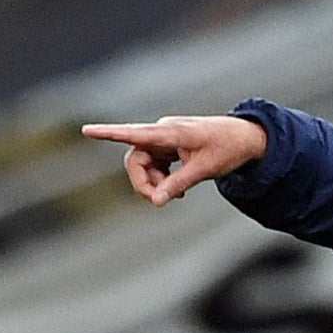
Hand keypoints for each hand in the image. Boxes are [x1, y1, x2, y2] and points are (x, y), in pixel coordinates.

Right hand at [81, 116, 268, 205]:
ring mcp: (164, 139)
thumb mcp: (205, 170)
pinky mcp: (168, 147)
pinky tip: (177, 191)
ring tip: (177, 195)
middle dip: (143, 183)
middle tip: (160, 201)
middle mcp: (162, 133)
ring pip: (143, 165)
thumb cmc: (227, 149)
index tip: (87, 131)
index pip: (135, 134)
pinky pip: (153, 165)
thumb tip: (156, 202)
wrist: (245, 138)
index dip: (109, 134)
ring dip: (154, 183)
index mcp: (171, 132)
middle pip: (135, 159)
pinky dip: (161, 180)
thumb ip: (178, 184)